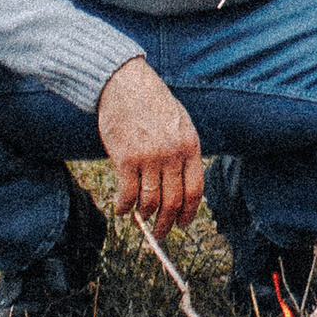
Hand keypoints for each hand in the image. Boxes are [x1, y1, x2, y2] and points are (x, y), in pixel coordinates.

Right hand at [96, 56, 205, 230]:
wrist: (124, 83)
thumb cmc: (151, 102)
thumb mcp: (179, 123)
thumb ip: (183, 151)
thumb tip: (180, 185)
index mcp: (190, 146)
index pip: (195, 190)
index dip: (188, 213)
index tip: (182, 224)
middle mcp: (173, 154)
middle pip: (173, 201)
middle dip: (166, 223)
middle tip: (160, 233)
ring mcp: (150, 157)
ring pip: (150, 201)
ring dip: (144, 216)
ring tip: (139, 218)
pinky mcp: (126, 158)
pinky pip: (128, 194)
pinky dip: (124, 206)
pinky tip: (121, 209)